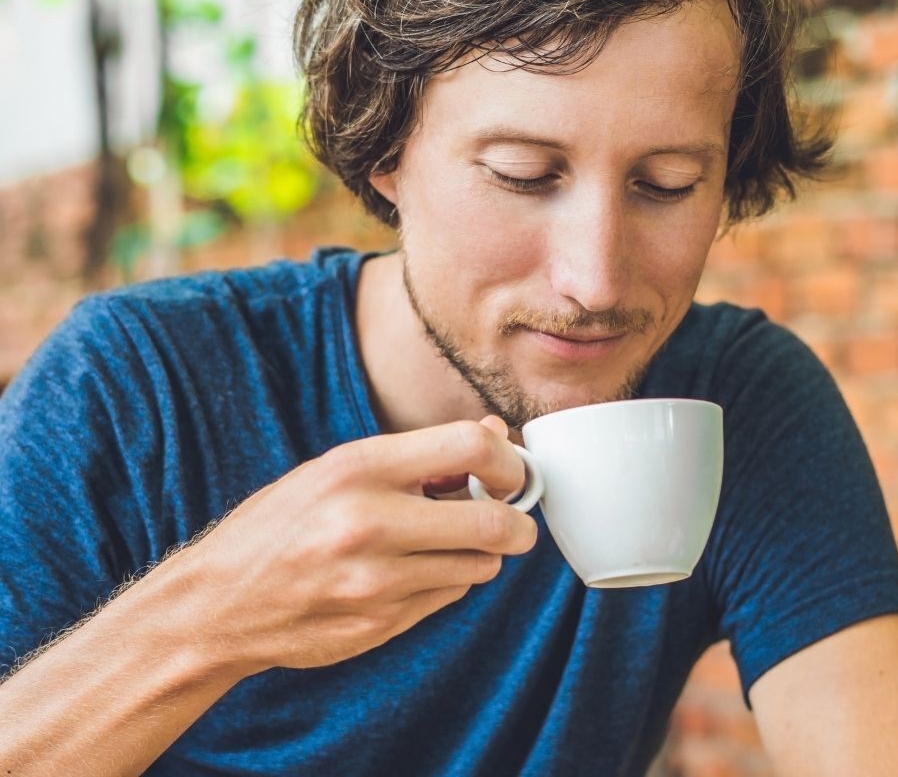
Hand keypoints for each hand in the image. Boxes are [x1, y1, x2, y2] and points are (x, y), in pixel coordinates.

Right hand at [170, 415, 535, 672]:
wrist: (218, 604)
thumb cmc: (281, 525)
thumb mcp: (338, 469)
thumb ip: (420, 454)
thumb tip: (497, 434)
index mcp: (356, 468)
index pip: (469, 447)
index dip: (508, 461)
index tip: (510, 474)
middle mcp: (368, 523)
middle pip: (493, 522)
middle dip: (517, 523)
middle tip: (514, 521)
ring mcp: (375, 581)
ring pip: (480, 565)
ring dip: (480, 554)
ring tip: (447, 544)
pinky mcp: (380, 624)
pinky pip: (449, 596)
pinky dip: (447, 582)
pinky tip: (412, 573)